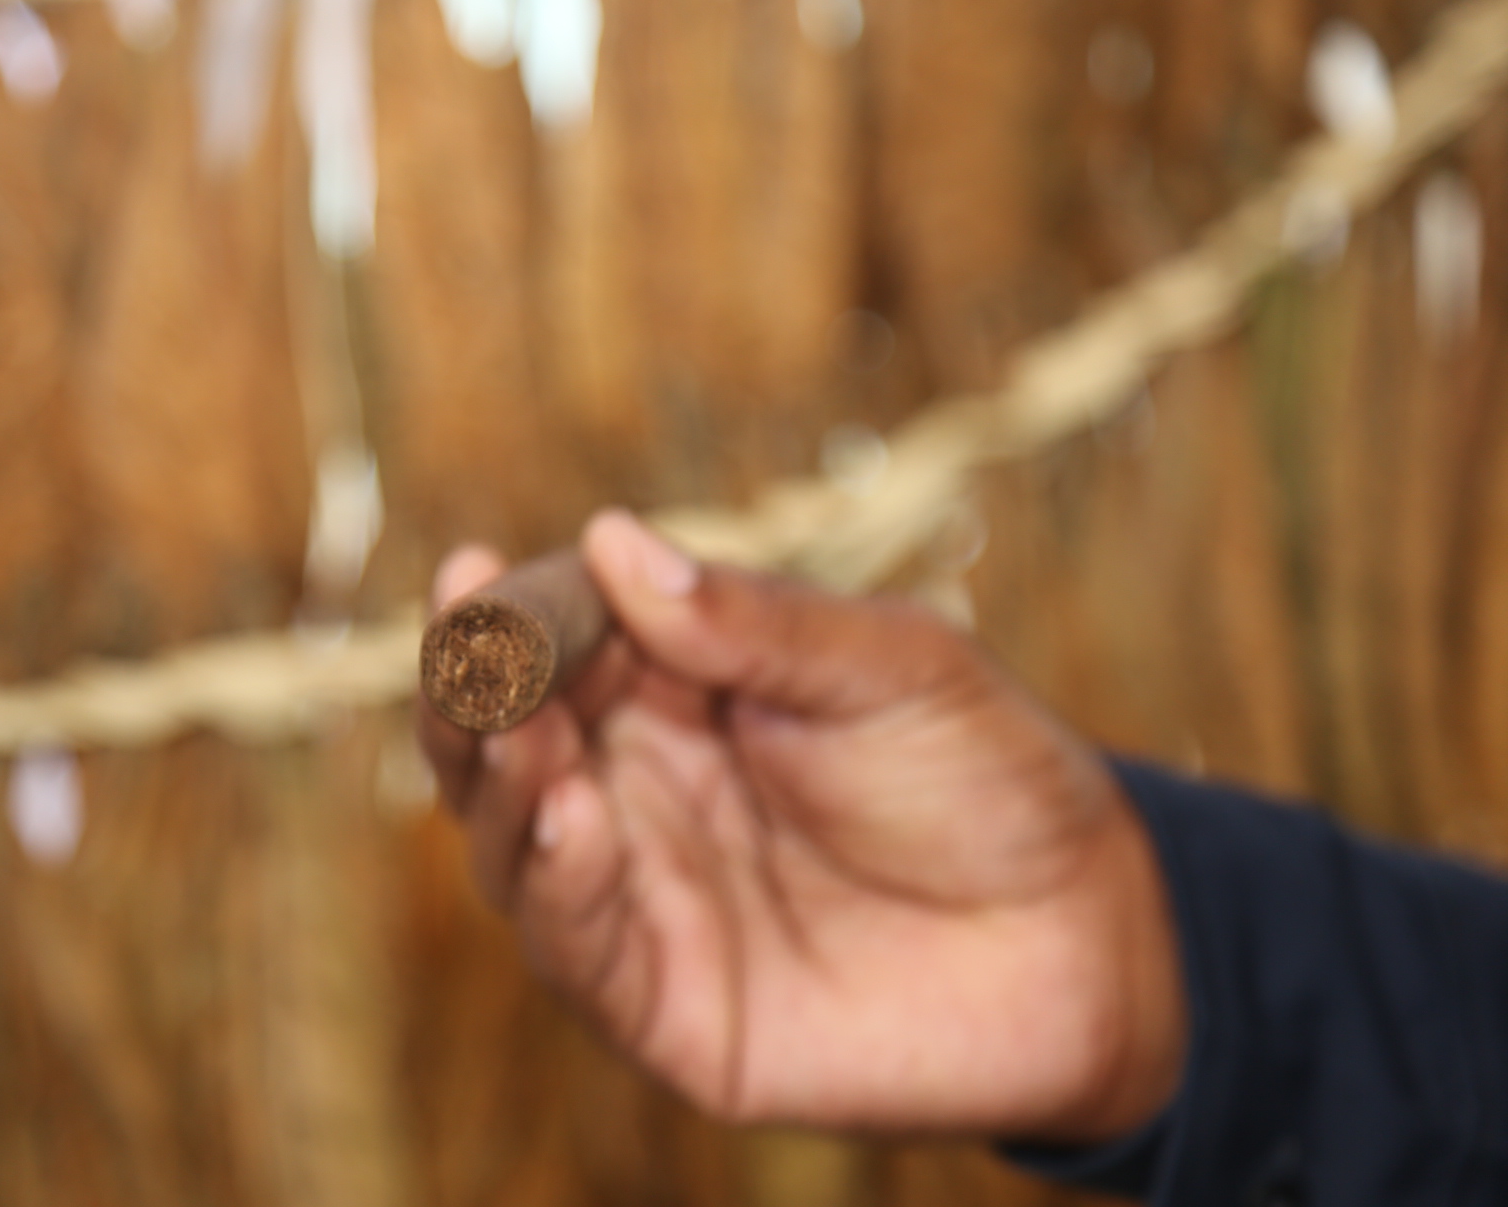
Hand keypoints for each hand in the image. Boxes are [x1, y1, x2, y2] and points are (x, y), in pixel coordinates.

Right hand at [416, 511, 1185, 1141]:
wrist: (1082, 938)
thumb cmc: (986, 777)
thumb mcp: (888, 666)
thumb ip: (755, 622)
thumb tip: (615, 541)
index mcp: (675, 697)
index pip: (557, 647)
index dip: (512, 613)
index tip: (480, 570)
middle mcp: (637, 794)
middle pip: (503, 743)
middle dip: (471, 692)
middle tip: (467, 642)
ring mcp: (642, 899)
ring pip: (512, 842)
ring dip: (497, 781)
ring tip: (518, 728)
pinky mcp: (663, 1006)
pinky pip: (576, 945)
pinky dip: (553, 883)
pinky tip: (567, 817)